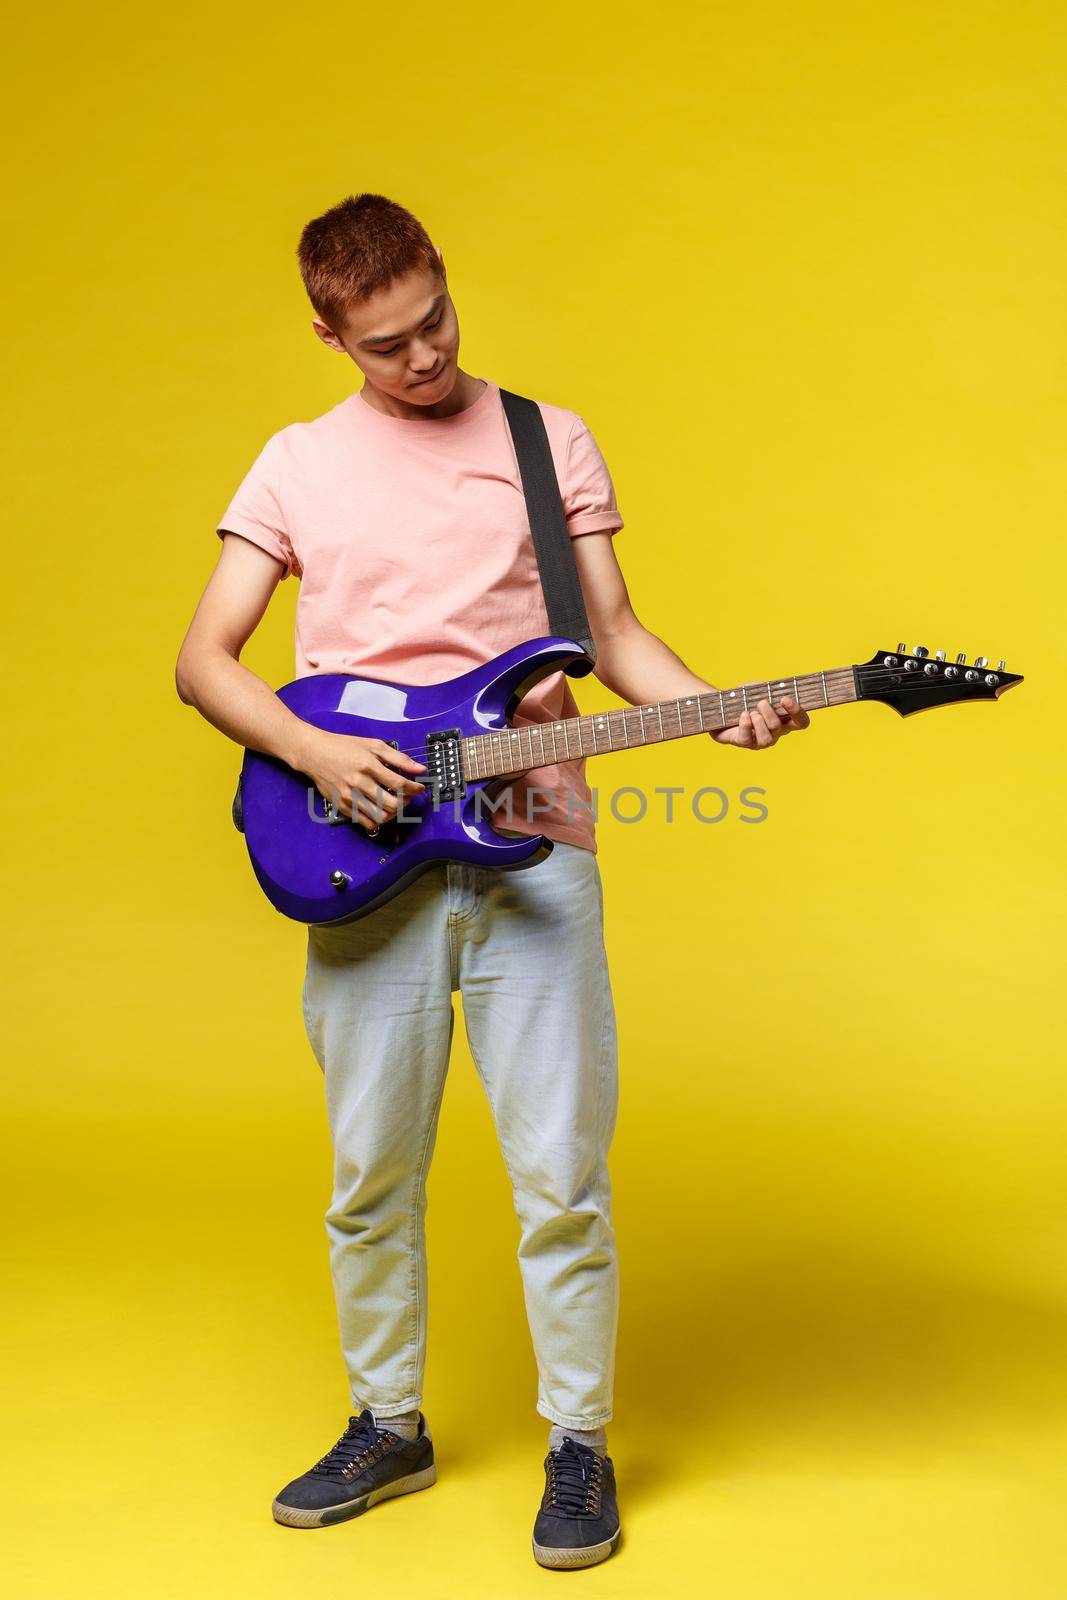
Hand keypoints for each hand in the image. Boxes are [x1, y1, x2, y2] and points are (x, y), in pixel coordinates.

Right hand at [298, 729, 427, 828]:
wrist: (314, 754)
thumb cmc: (344, 747)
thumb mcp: (373, 745)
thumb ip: (399, 758)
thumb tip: (420, 769)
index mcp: (368, 765)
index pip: (400, 784)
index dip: (415, 789)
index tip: (420, 788)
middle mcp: (358, 783)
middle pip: (392, 804)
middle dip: (406, 803)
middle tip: (408, 797)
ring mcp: (349, 797)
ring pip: (380, 816)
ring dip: (394, 813)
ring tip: (395, 804)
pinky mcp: (341, 806)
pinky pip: (364, 822)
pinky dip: (377, 820)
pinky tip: (381, 811)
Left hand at [712, 695, 810, 749]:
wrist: (723, 708)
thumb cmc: (746, 699)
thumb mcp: (759, 690)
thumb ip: (769, 689)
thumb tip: (775, 688)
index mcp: (785, 720)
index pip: (802, 722)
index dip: (797, 712)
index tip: (785, 699)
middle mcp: (775, 733)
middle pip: (779, 727)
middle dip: (768, 712)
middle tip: (760, 702)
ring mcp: (760, 741)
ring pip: (766, 739)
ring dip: (758, 722)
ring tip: (751, 712)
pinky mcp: (744, 743)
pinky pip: (747, 739)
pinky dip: (745, 725)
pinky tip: (743, 715)